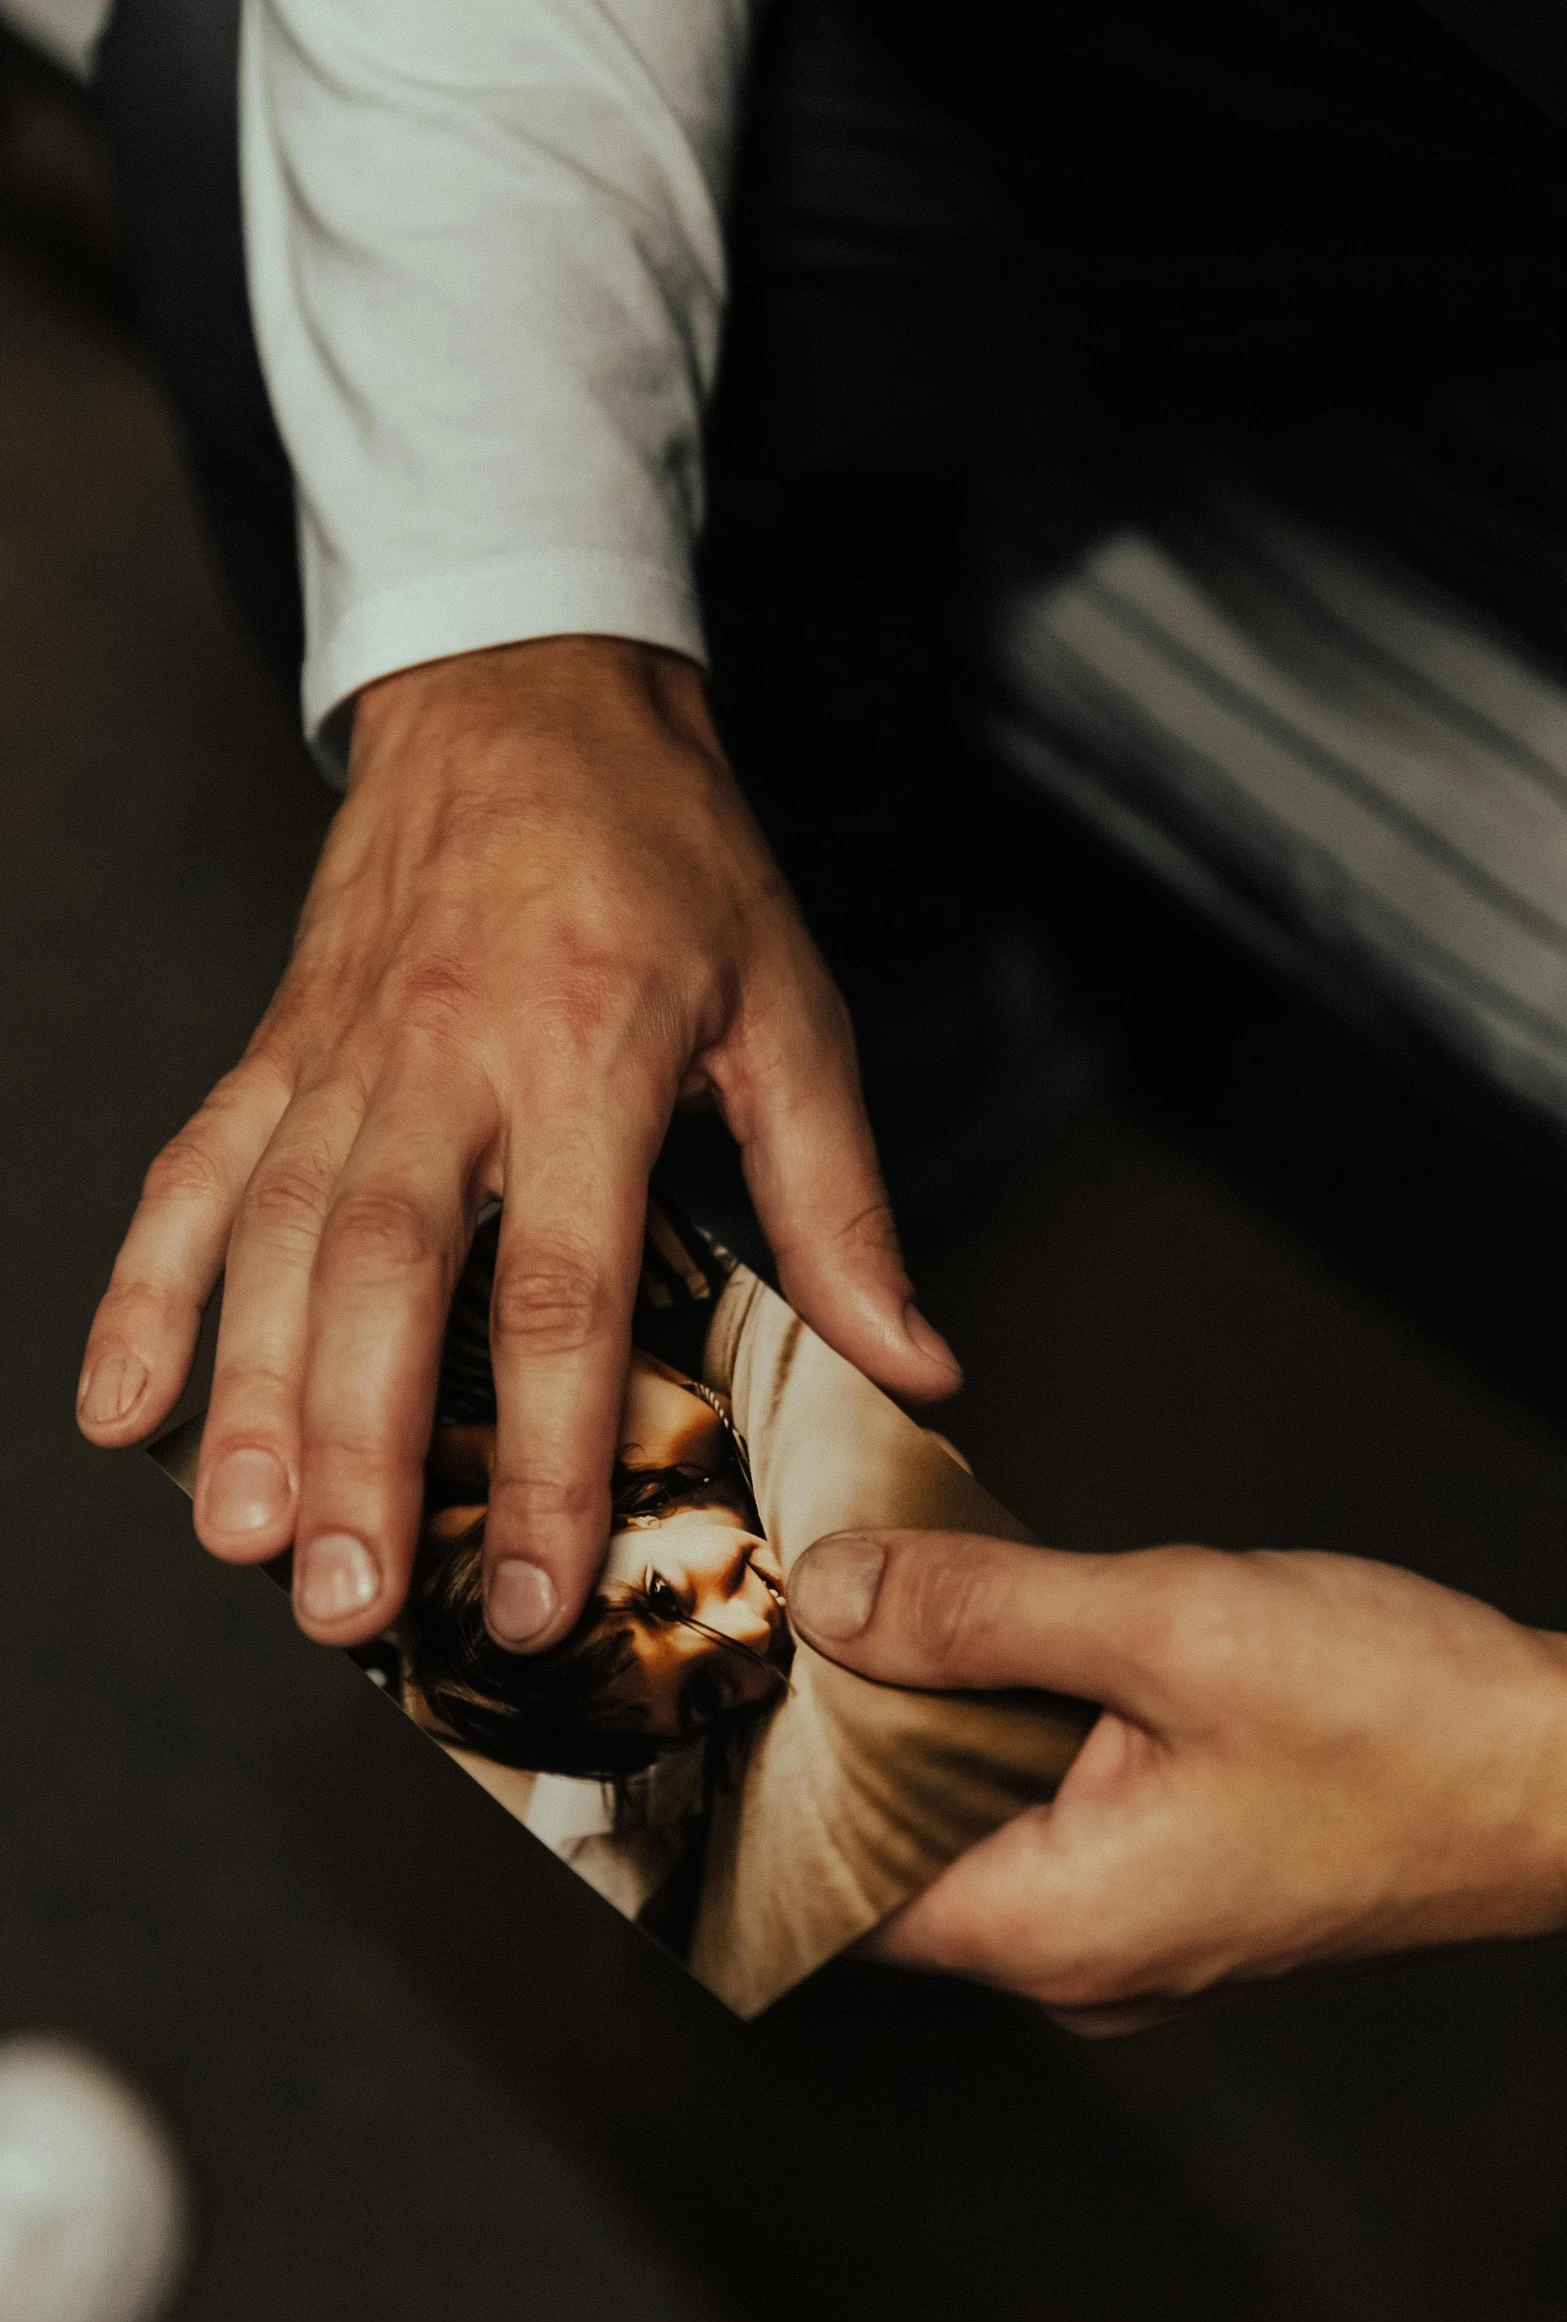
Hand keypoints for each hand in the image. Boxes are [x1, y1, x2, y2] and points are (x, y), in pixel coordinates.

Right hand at [76, 638, 959, 1648]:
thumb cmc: (667, 854)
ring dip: (249, 1399)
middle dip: (362, 1450)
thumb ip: (841, 1203)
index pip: (565, 1285)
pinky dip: (144, 1291)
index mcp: (588, 1052)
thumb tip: (916, 1363)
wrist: (527, 688)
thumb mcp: (788, 1009)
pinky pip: (191, 1173)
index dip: (550, 1452)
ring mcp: (340, 1053)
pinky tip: (120, 1410)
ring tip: (244, 1542)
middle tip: (350, 1602)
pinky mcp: (274, 1045)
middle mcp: (444, 1059)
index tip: (541, 1586)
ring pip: (274, 1239)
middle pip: (389, 1277)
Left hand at [787, 1530, 1566, 2027]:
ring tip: (929, 1597)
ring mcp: (1137, 1937)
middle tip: (838, 1591)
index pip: (832, 1884)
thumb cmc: (1406, 1722)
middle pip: (896, 1848)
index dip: (779, 1767)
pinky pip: (1053, 1817)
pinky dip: (1023, 1731)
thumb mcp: (1167, 1625)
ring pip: (977, 1824)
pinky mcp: (1182, 1891)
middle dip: (860, 1721)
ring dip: (950, 1715)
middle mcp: (1083, 1963)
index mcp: (1054, 1929)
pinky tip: (1036, 1644)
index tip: (757, 1661)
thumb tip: (834, 1593)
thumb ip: (981, 1608)